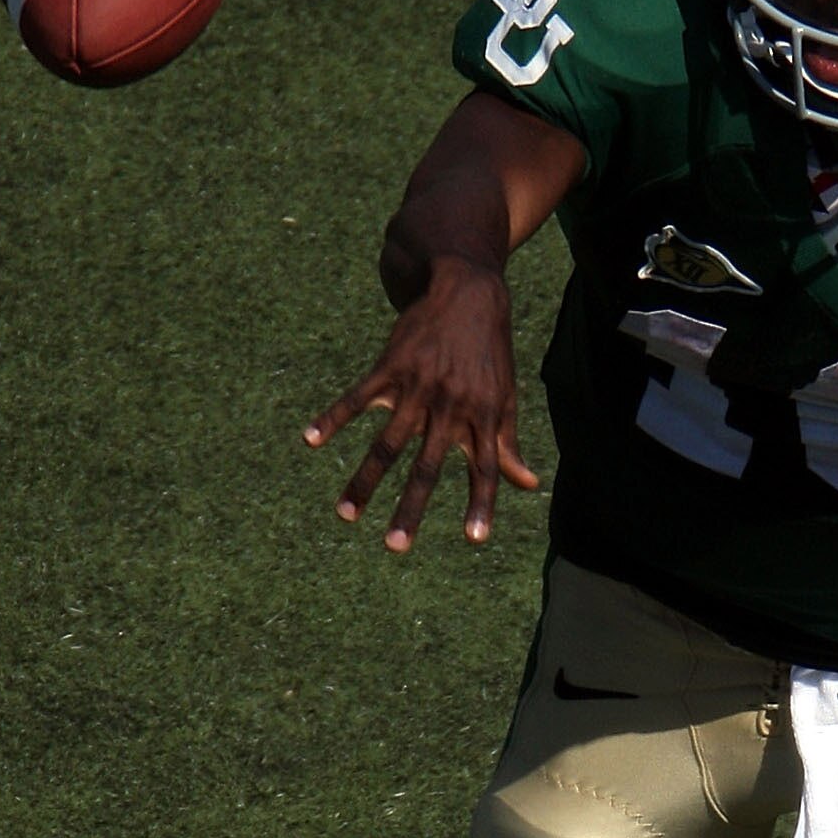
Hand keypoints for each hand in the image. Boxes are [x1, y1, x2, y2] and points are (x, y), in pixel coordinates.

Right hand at [303, 257, 539, 551]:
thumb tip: (527, 484)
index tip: (475, 537)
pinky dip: (332, 418)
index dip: (482, 501)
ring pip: (387, 443)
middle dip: (410, 508)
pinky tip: (310, 439)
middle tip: (396, 546)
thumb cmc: (489, 351)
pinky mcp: (390, 367)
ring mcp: (418, 387)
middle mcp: (450, 406)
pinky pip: (357, 398)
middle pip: (428, 467)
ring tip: (345, 514)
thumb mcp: (504, 395)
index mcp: (482, 416)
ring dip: (364, 481)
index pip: (485, 467)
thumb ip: (507, 443)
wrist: (467, 291)